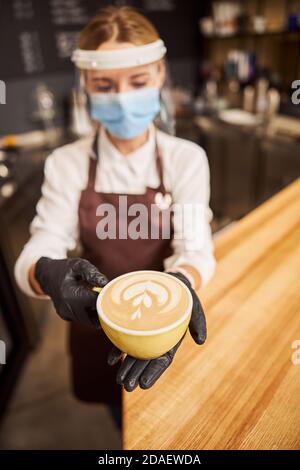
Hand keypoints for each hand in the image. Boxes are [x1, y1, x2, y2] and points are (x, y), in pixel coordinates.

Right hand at [35, 257, 107, 327]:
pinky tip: (90, 301)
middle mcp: (67, 308)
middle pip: (94, 316)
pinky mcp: (67, 317)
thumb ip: (92, 273)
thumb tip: (105, 283)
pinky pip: (84, 319)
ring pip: (90, 320)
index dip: (105, 297)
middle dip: (104, 308)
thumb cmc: (66, 268)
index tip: (110, 291)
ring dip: (97, 312)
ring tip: (98, 297)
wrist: (47, 276)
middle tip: (108, 297)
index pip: (94, 301)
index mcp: (70, 294)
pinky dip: (90, 313)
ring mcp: (66, 314)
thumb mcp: (79, 265)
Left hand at [107, 271, 206, 391]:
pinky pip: (125, 339)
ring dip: (126, 367)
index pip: (163, 360)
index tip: (144, 384)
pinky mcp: (134, 325)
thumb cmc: (184, 297)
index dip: (154, 373)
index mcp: (171, 340)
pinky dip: (117, 350)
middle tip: (127, 386)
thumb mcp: (195, 308)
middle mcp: (157, 340)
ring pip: (134, 353)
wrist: (171, 283)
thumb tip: (200, 341)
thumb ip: (198, 323)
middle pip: (146, 360)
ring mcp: (145, 334)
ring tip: (119, 381)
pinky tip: (110, 360)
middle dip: (137, 374)